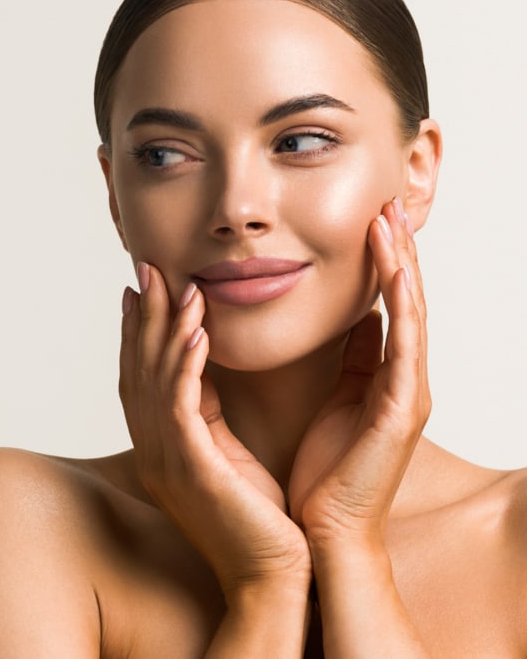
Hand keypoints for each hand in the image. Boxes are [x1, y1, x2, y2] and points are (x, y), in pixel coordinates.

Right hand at [120, 262, 310, 594]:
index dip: (138, 332)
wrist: (272, 577)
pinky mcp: (192, 468)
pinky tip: (194, 331)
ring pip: (156, 379)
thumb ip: (211, 416)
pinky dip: (184, 364)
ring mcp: (167, 461)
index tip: (142, 291)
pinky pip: (182, 405)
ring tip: (174, 285)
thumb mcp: (228, 456)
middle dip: (143, 316)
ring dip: (163, 327)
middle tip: (146, 269)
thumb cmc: (259, 521)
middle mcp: (154, 451)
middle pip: (139, 369)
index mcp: (162, 448)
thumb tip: (208, 373)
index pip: (141, 378)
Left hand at [288, 198, 430, 547]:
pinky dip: (401, 303)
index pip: (386, 306)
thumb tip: (357, 321)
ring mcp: (409, 393)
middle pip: (404, 300)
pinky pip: (405, 345)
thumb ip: (351, 362)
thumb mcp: (336, 402)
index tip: (367, 218)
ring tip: (389, 218)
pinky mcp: (402, 410)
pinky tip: (395, 269)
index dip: (380, 262)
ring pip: (410, 312)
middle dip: (394, 250)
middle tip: (385, 202)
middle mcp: (403, 380)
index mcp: (384, 378)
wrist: (325, 532)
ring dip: (400, 263)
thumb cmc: (325, 473)